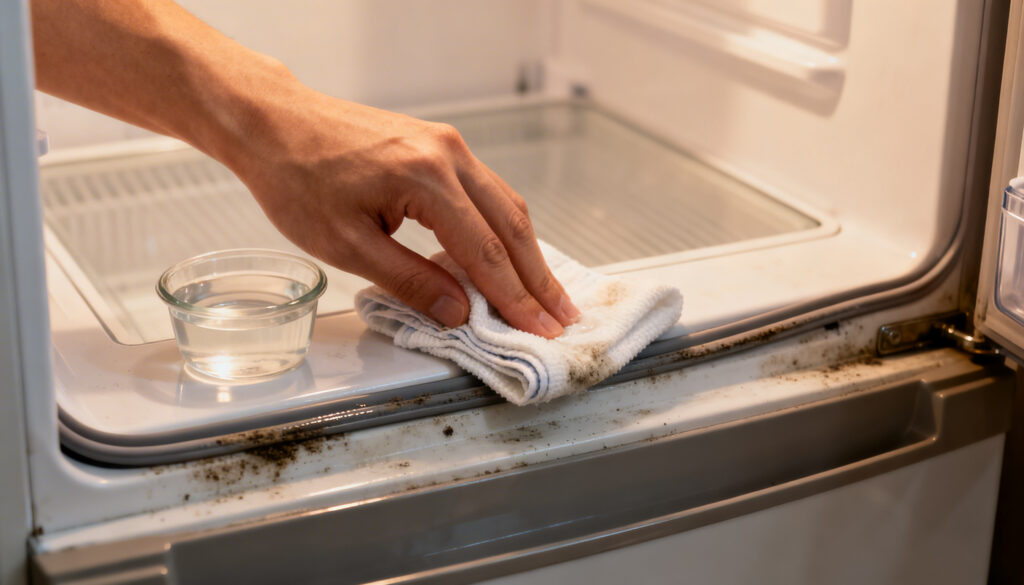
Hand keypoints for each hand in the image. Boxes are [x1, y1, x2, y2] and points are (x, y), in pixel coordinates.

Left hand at [230, 87, 579, 337]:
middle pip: (510, 224)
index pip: (484, 251)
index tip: (538, 328)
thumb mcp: (345, 245)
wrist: (275, 123)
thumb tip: (457, 311)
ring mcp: (446, 145)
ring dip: (527, 252)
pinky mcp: (438, 146)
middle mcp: (447, 154)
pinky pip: (486, 191)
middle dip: (538, 277)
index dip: (513, 297)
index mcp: (425, 178)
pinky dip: (504, 228)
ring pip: (505, 205)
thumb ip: (408, 280)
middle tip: (562, 315)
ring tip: (546, 293)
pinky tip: (510, 255)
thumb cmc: (296, 178)